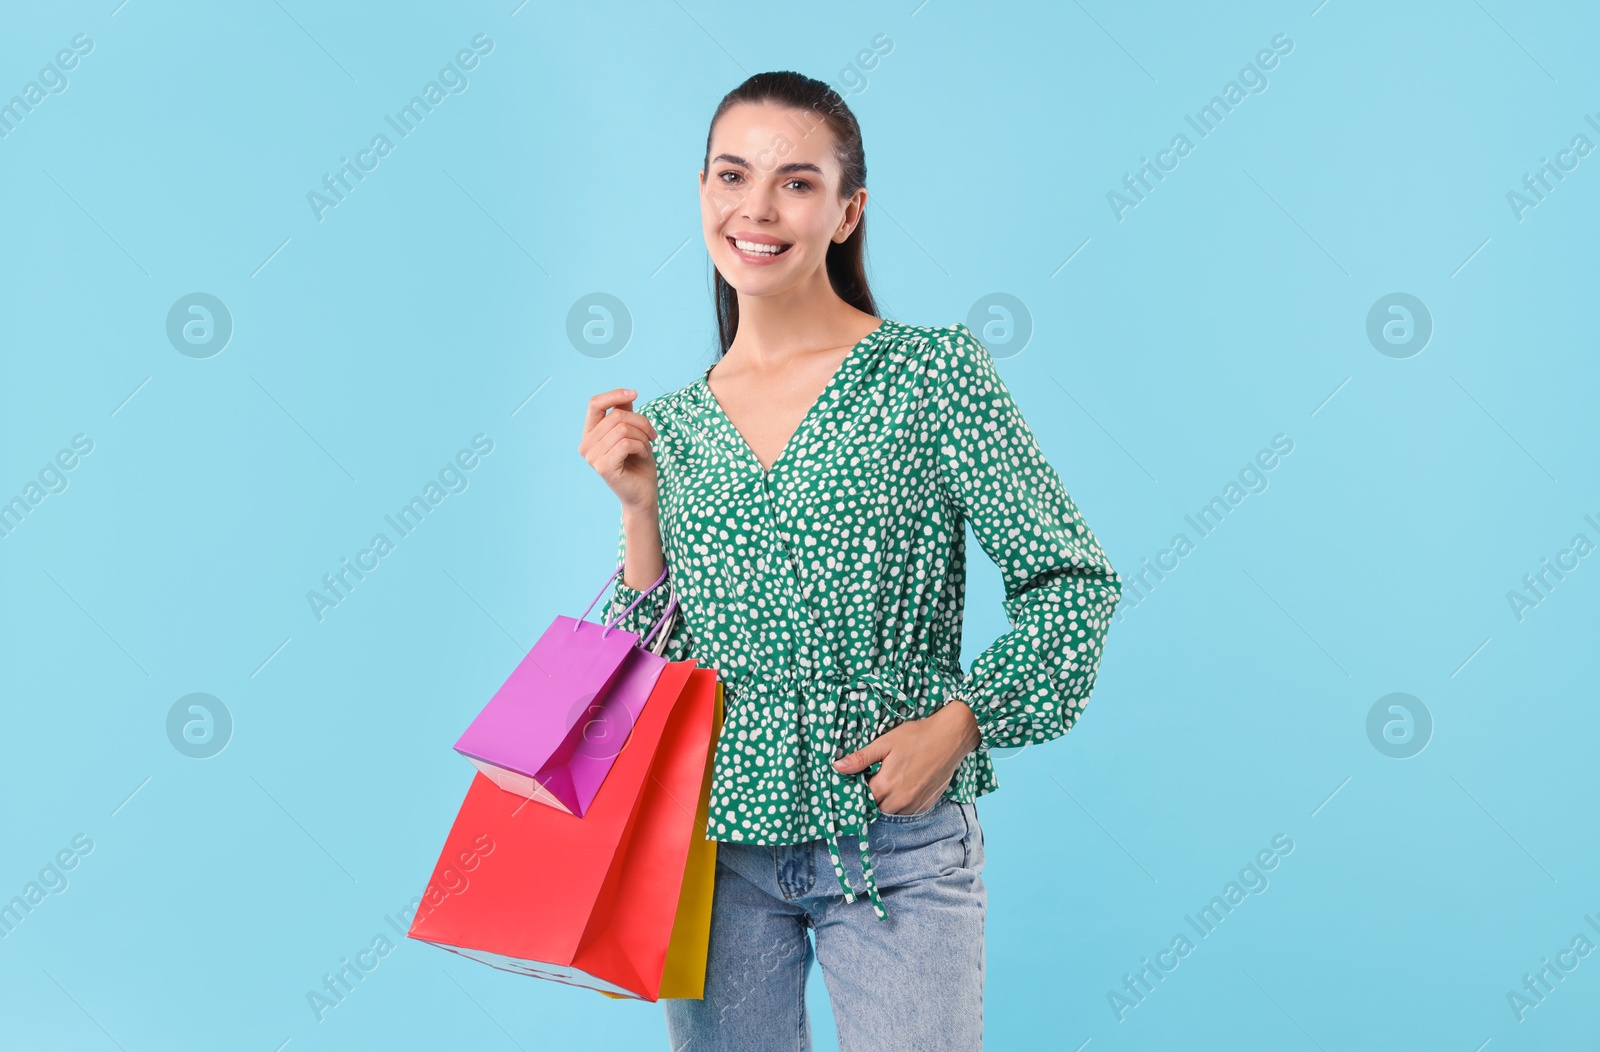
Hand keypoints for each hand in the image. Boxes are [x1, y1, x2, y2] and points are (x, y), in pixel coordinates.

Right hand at [580, 387, 658, 510]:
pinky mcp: (603, 467)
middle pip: (616, 416)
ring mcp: (592, 457)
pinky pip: (626, 443)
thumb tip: (626, 394)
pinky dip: (641, 446)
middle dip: (641, 422)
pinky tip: (643, 455)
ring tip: (646, 447)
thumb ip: (626, 414)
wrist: (643, 493)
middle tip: (652, 435)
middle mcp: (586, 444)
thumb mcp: (634, 432)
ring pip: (623, 429)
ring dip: (643, 436)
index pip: (594, 404)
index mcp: (590, 434)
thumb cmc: (638, 463)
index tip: (635, 393)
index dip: (614, 395)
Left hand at [832, 700, 980, 815]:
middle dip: (872, 796)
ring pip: (891, 811)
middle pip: (875, 807)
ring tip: (890, 781)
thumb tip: (837, 767)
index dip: (857, 789)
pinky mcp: (926, 804)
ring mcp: (914, 804)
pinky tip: (905, 786)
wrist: (950, 738)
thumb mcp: (885, 743)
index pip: (861, 797)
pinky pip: (907, 811)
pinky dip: (902, 803)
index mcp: (885, 784)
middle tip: (874, 778)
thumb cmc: (916, 736)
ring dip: (887, 801)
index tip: (857, 779)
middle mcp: (899, 800)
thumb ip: (861, 758)